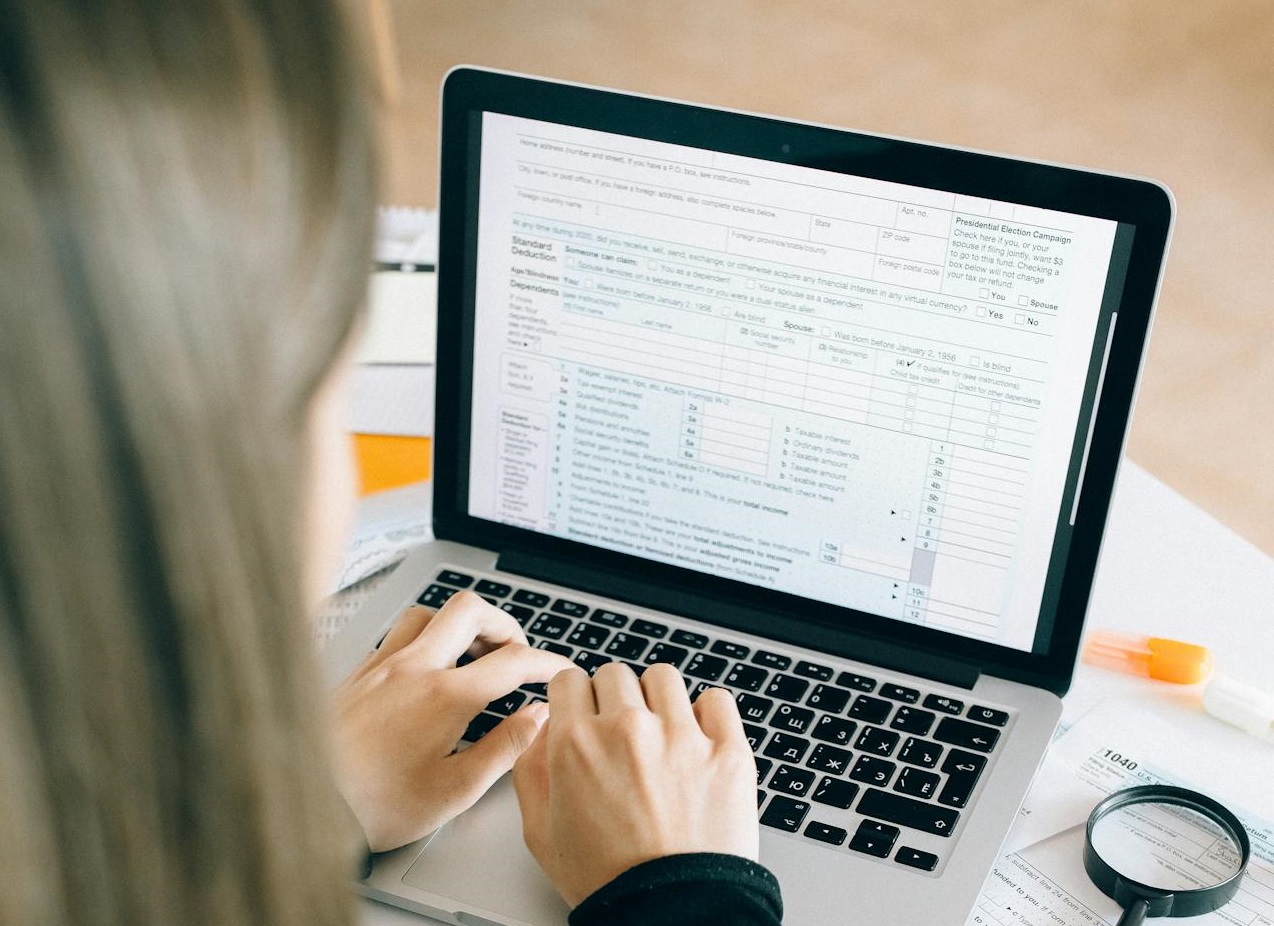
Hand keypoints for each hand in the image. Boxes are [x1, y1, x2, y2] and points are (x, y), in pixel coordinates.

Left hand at [333, 592, 571, 851]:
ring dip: (459, 624)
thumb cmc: (374, 807)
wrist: (305, 803)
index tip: (558, 669)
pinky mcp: (357, 672)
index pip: (512, 660)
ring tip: (472, 652)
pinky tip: (427, 667)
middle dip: (504, 623)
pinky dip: (424, 638)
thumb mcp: (455, 791)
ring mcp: (380, 665)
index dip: (546, 661)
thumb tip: (536, 718)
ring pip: (429, 613)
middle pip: (470, 609)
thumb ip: (504, 748)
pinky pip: (396, 633)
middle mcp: (412, 668)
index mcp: (444, 696)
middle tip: (515, 651)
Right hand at [512, 662, 758, 906]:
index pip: (569, 680)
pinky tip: (698, 738)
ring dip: (657, 699)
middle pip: (614, 674)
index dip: (574, 699)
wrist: (672, 916)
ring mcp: (682, 736)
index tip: (585, 714)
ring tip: (661, 734)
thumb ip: (530, 769)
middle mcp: (628, 729)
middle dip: (612, 699)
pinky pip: (717, 700)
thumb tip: (542, 729)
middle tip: (621, 734)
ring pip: (663, 678)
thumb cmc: (609, 884)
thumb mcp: (541, 833)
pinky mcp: (728, 750)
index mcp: (576, 745)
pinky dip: (708, 713)